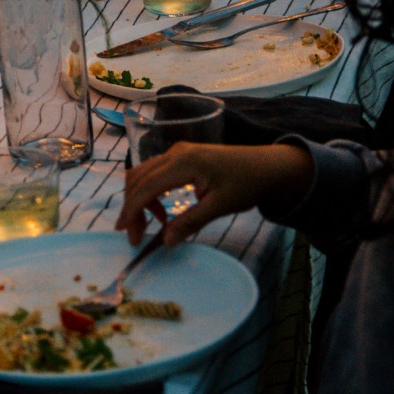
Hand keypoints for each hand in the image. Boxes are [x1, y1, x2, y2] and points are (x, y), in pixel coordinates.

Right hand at [115, 143, 314, 245]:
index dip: (131, 210)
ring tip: (153, 225)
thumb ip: (191, 222)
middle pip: (138, 177)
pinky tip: (164, 211)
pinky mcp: (181, 156)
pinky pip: (154, 172)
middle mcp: (174, 153)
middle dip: (132, 207)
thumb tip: (165, 241)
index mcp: (183, 163)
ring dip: (140, 199)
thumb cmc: (247, 184)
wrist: (267, 166)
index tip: (126, 234)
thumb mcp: (220, 206)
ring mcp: (177, 152)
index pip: (146, 186)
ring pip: (143, 173)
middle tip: (136, 235)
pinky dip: (151, 192)